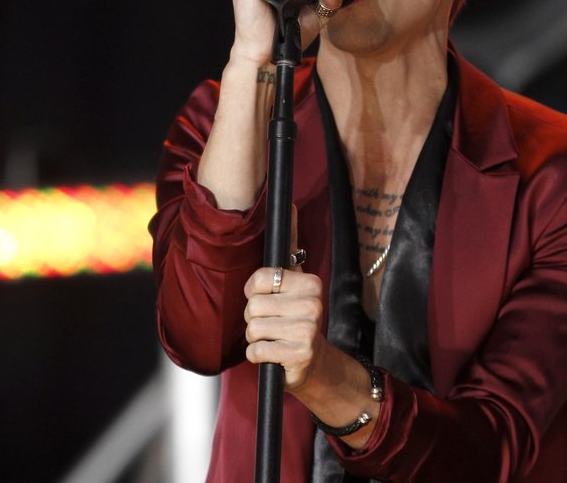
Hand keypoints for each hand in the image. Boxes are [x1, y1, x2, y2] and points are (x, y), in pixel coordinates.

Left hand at [242, 210, 324, 388]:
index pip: (259, 279)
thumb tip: (290, 204)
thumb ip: (290, 246)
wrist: (314, 362)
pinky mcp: (299, 355)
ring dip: (255, 337)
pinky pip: (256, 351)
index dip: (253, 291)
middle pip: (253, 306)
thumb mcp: (295, 280)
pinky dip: (257, 354)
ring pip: (252, 328)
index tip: (265, 297)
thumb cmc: (296, 316)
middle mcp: (313, 304)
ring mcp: (308, 330)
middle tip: (272, 322)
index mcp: (311, 283)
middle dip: (253, 317)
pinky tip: (273, 352)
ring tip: (273, 337)